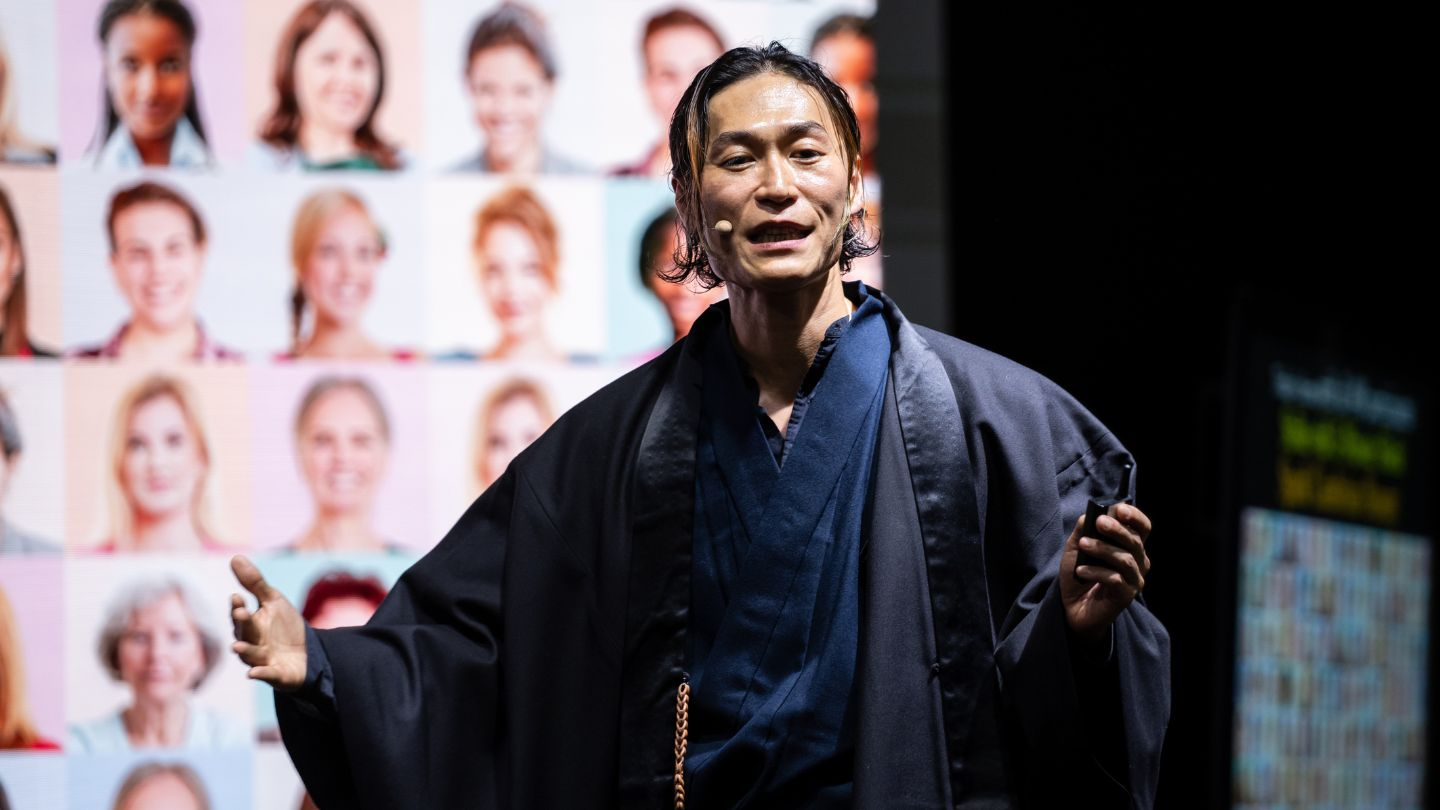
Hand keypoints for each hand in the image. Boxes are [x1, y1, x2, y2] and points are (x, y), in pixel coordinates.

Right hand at [229, 555, 307, 691]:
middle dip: (242, 623)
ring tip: (237, 646)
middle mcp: (252, 642)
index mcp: (250, 624)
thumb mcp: (273, 601)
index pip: (240, 614)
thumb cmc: (284, 626)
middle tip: (240, 612)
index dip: (238, 606)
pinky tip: (254, 673)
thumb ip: (254, 582)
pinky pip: (267, 675)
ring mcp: (263, 659)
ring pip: (251, 655)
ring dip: (245, 650)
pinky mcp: (276, 674)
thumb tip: (234, 556)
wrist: (307, 653)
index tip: (238, 597)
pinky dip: (260, 674)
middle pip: (244, 632)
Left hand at [1058, 504, 1151, 643]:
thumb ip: (1083, 530)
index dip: (1135, 517)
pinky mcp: (1126, 596)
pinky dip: (1096, 572)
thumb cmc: (1079, 573)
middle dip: (1117, 530)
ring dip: (1102, 550)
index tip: (1119, 509)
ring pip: (1125, 560)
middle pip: (1135, 542)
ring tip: (1083, 545)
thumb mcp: (1076, 548)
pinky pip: (1115, 579)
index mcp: (1130, 547)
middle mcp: (1138, 562)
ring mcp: (1134, 581)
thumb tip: (1089, 516)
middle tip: (1099, 522)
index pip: (1143, 528)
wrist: (1072, 607)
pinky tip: (1081, 570)